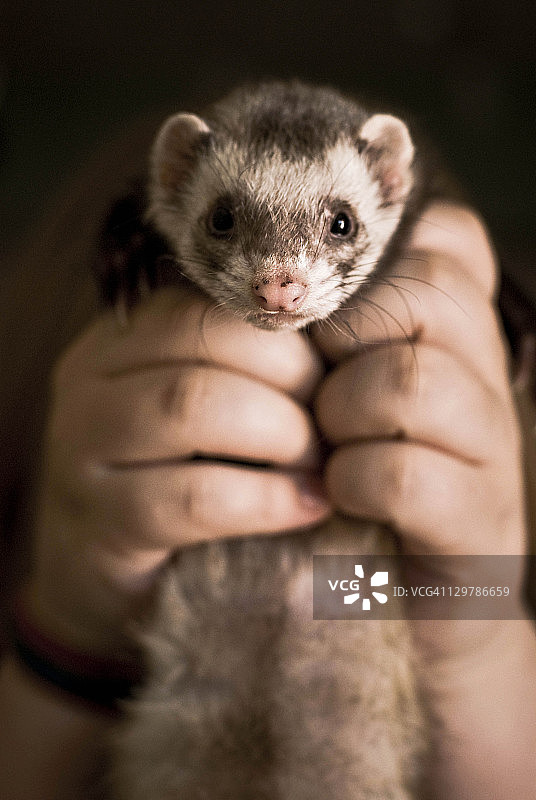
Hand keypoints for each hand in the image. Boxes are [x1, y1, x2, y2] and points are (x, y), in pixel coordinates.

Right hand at [29, 285, 329, 655]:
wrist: (109, 576)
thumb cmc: (180, 477)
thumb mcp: (203, 409)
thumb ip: (243, 367)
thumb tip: (343, 341)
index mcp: (125, 335)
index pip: (213, 299)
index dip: (291, 333)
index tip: (337, 373)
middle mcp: (91, 375)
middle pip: (206, 340)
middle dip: (292, 379)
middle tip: (336, 423)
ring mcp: (82, 446)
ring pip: (192, 403)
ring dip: (281, 434)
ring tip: (320, 466)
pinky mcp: (99, 520)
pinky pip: (194, 495)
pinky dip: (267, 499)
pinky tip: (307, 508)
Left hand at [313, 202, 526, 649]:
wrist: (410, 599)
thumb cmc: (361, 474)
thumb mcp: (349, 384)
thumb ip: (340, 324)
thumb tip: (286, 274)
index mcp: (460, 330)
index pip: (448, 237)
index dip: (375, 261)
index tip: (329, 311)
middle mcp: (488, 375)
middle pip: (425, 295)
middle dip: (346, 337)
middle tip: (318, 384)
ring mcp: (492, 447)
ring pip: (412, 381)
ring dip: (344, 412)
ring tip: (329, 443)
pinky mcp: (480, 521)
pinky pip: (404, 473)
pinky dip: (354, 480)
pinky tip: (342, 492)